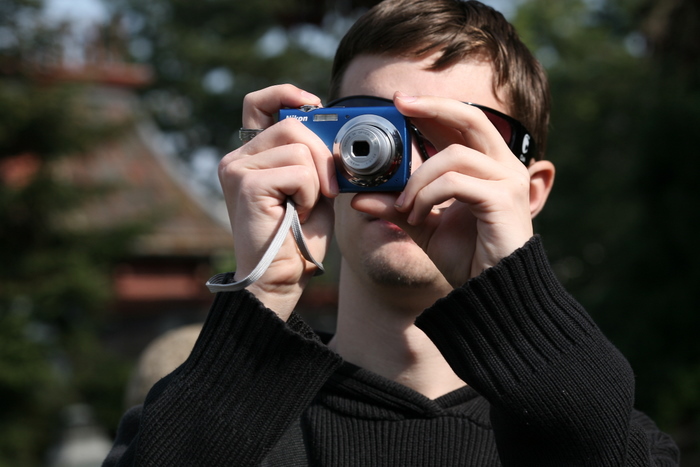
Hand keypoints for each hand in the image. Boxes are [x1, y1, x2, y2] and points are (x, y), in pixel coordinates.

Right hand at [218, 85, 337, 317]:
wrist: (282, 278)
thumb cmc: (299, 236)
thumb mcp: (313, 186)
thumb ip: (313, 155)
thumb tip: (332, 124)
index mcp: (252, 155)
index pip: (258, 103)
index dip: (286, 94)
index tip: (314, 104)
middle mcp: (237, 158)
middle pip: (292, 123)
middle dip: (323, 154)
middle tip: (330, 188)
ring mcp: (236, 169)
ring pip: (298, 146)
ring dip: (317, 181)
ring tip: (305, 207)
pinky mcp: (245, 184)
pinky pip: (298, 171)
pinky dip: (310, 194)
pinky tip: (298, 214)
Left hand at [351, 92, 553, 287]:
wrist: (493, 292)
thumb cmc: (467, 258)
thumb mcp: (423, 227)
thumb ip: (396, 207)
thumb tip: (358, 196)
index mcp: (487, 167)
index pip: (461, 124)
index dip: (433, 109)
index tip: (400, 102)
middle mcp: (503, 167)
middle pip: (471, 117)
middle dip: (433, 107)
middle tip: (400, 104)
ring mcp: (508, 181)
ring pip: (454, 156)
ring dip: (418, 179)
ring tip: (404, 208)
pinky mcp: (505, 199)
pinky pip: (455, 183)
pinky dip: (428, 196)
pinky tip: (416, 216)